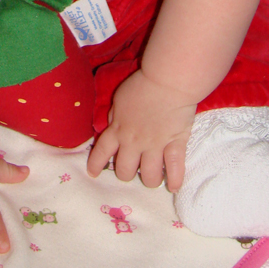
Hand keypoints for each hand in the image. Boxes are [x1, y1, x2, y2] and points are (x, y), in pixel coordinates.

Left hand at [86, 70, 195, 190]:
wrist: (167, 81)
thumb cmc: (142, 85)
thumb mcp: (120, 98)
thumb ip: (115, 116)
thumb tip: (112, 126)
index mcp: (118, 129)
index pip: (101, 151)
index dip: (96, 164)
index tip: (93, 173)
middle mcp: (134, 142)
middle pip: (125, 171)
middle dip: (127, 173)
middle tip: (134, 168)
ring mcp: (155, 146)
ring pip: (149, 176)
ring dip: (150, 179)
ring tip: (154, 176)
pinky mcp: (175, 144)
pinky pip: (175, 169)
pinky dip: (175, 180)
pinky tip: (174, 186)